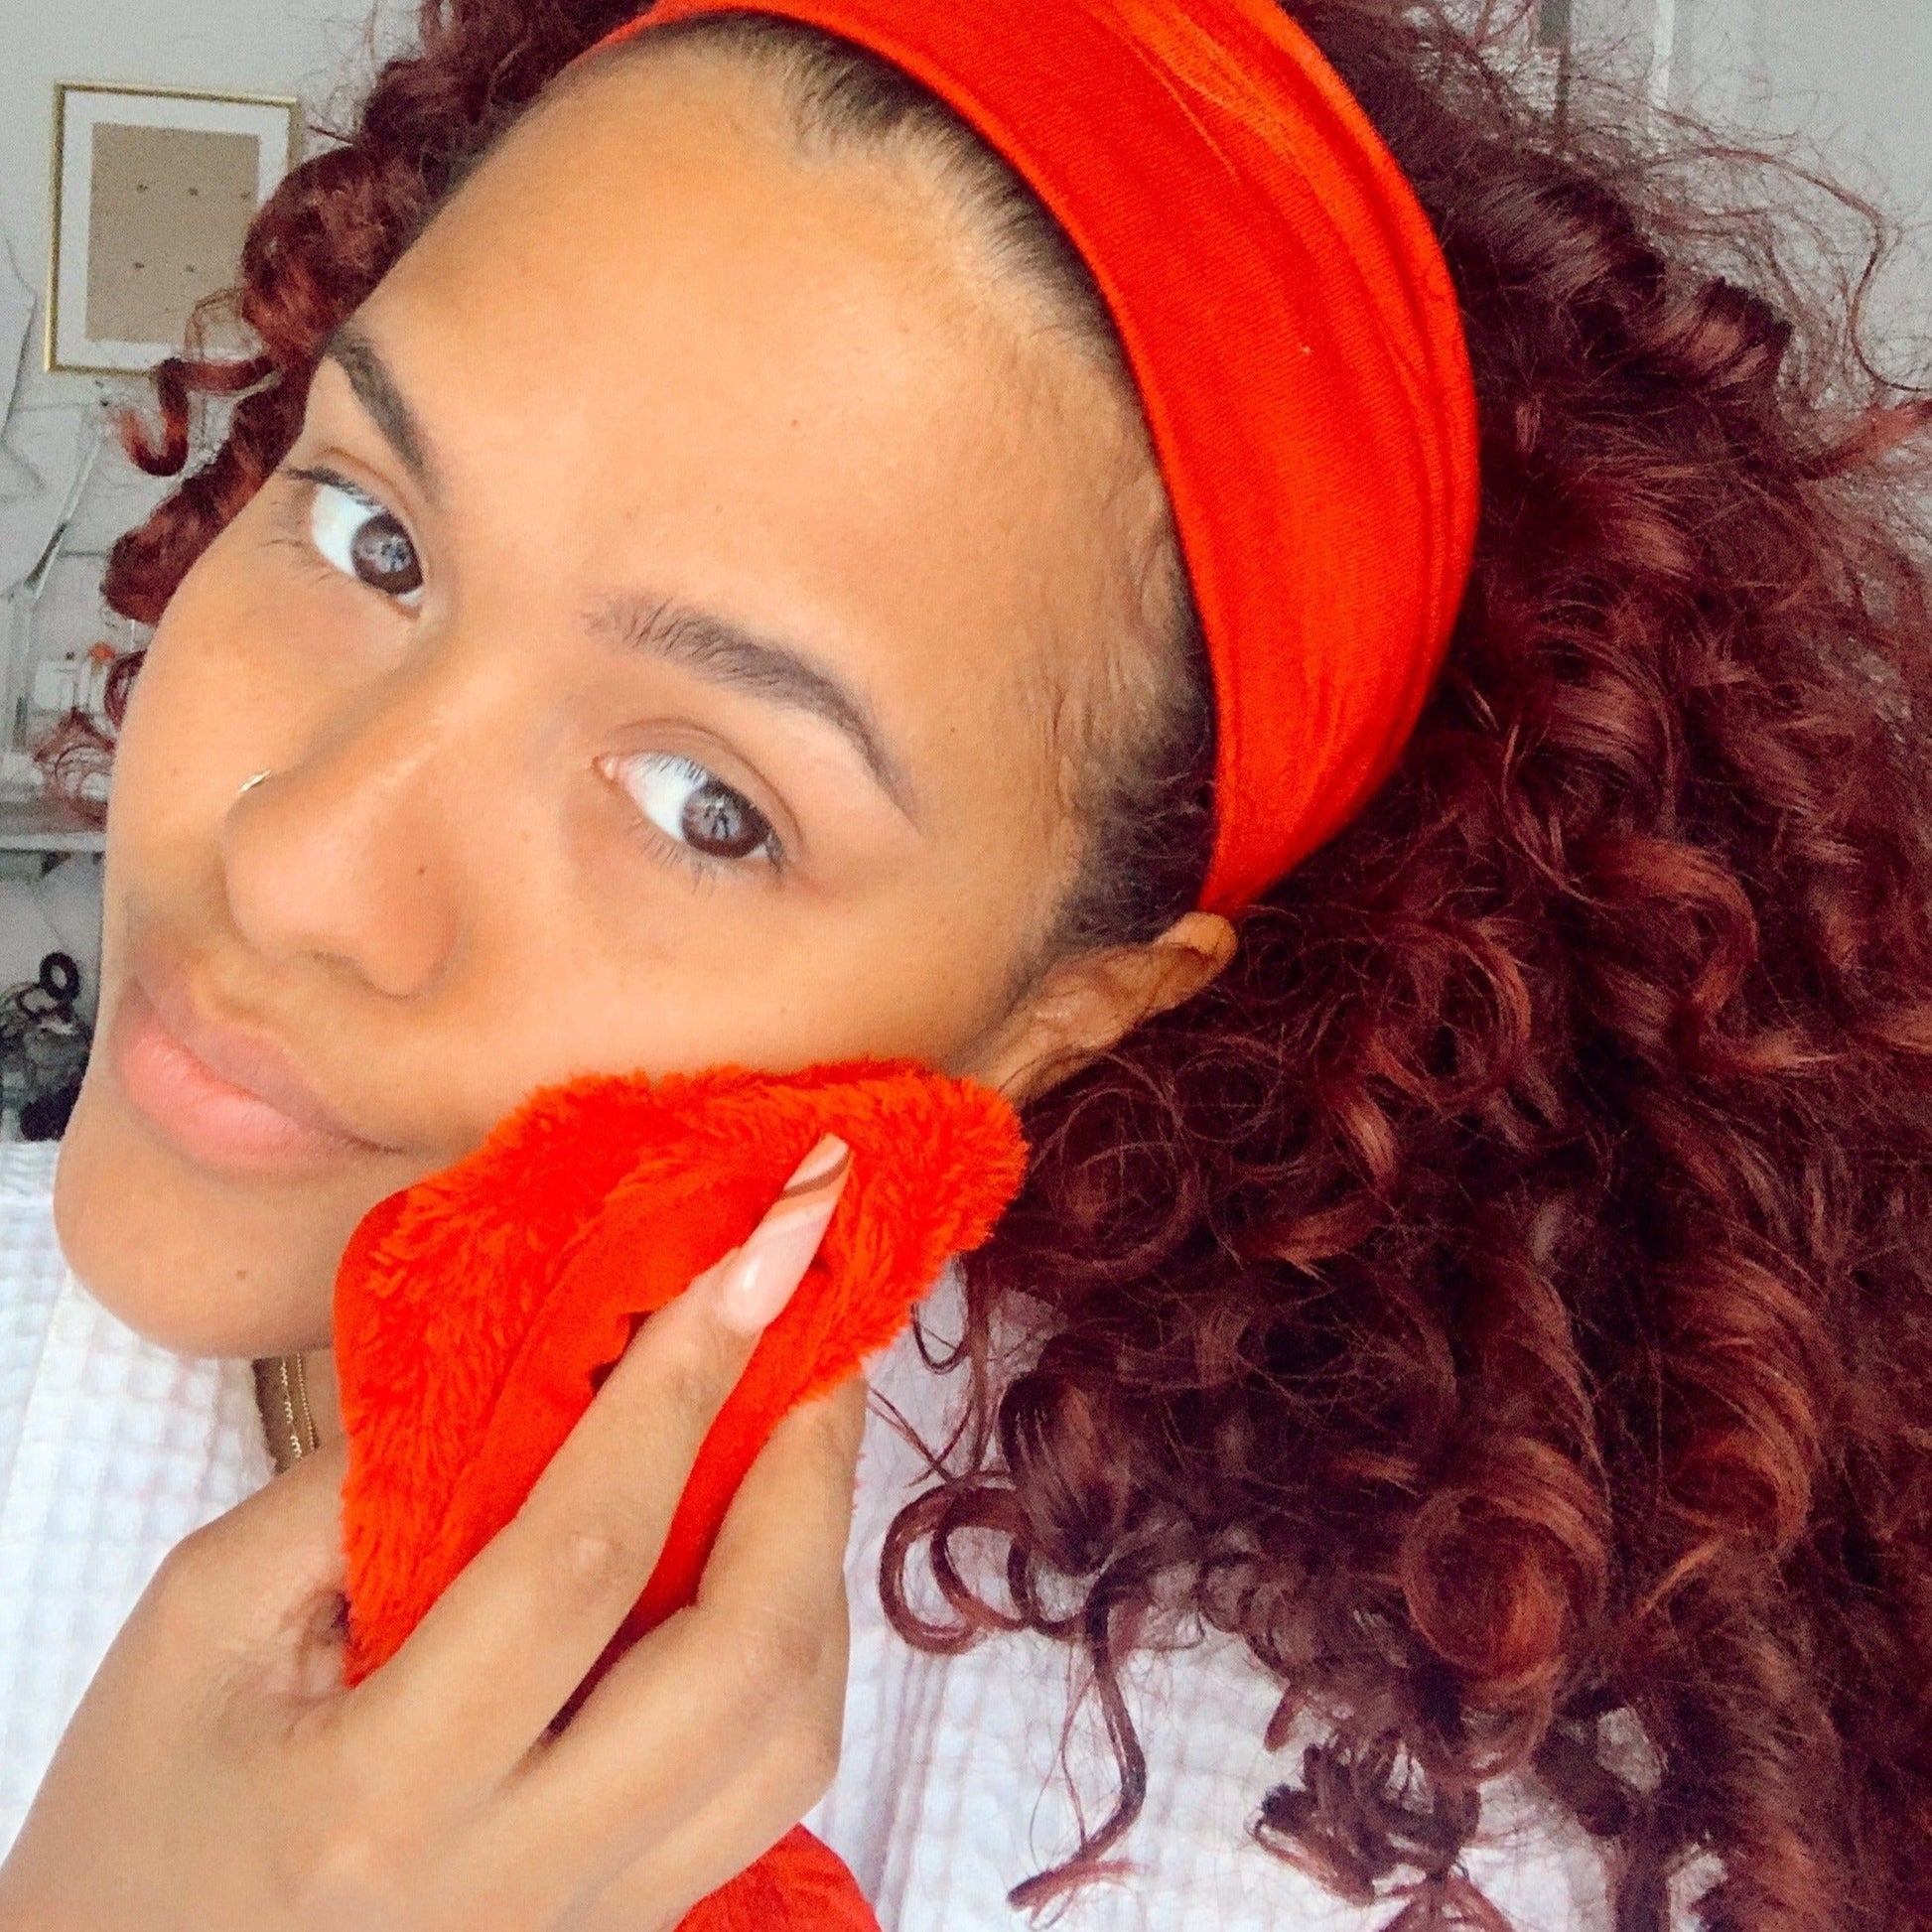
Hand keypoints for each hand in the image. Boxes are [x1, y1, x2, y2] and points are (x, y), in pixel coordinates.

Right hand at [0, 1159, 863, 1931]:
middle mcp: (518, 1875)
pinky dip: (800, 1649)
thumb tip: (539, 1360)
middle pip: (741, 1663)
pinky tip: (775, 1556)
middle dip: (807, 1472)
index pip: (578, 1555)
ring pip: (789, 1738)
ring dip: (823, 1559)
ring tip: (810, 1425)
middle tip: (822, 1332)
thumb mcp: (203, 1619)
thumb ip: (364, 1487)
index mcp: (383, 1793)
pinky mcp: (628, 1926)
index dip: (682, 1386)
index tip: (761, 1254)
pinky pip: (767, 1788)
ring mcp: (592, 1920)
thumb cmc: (145, 1805)